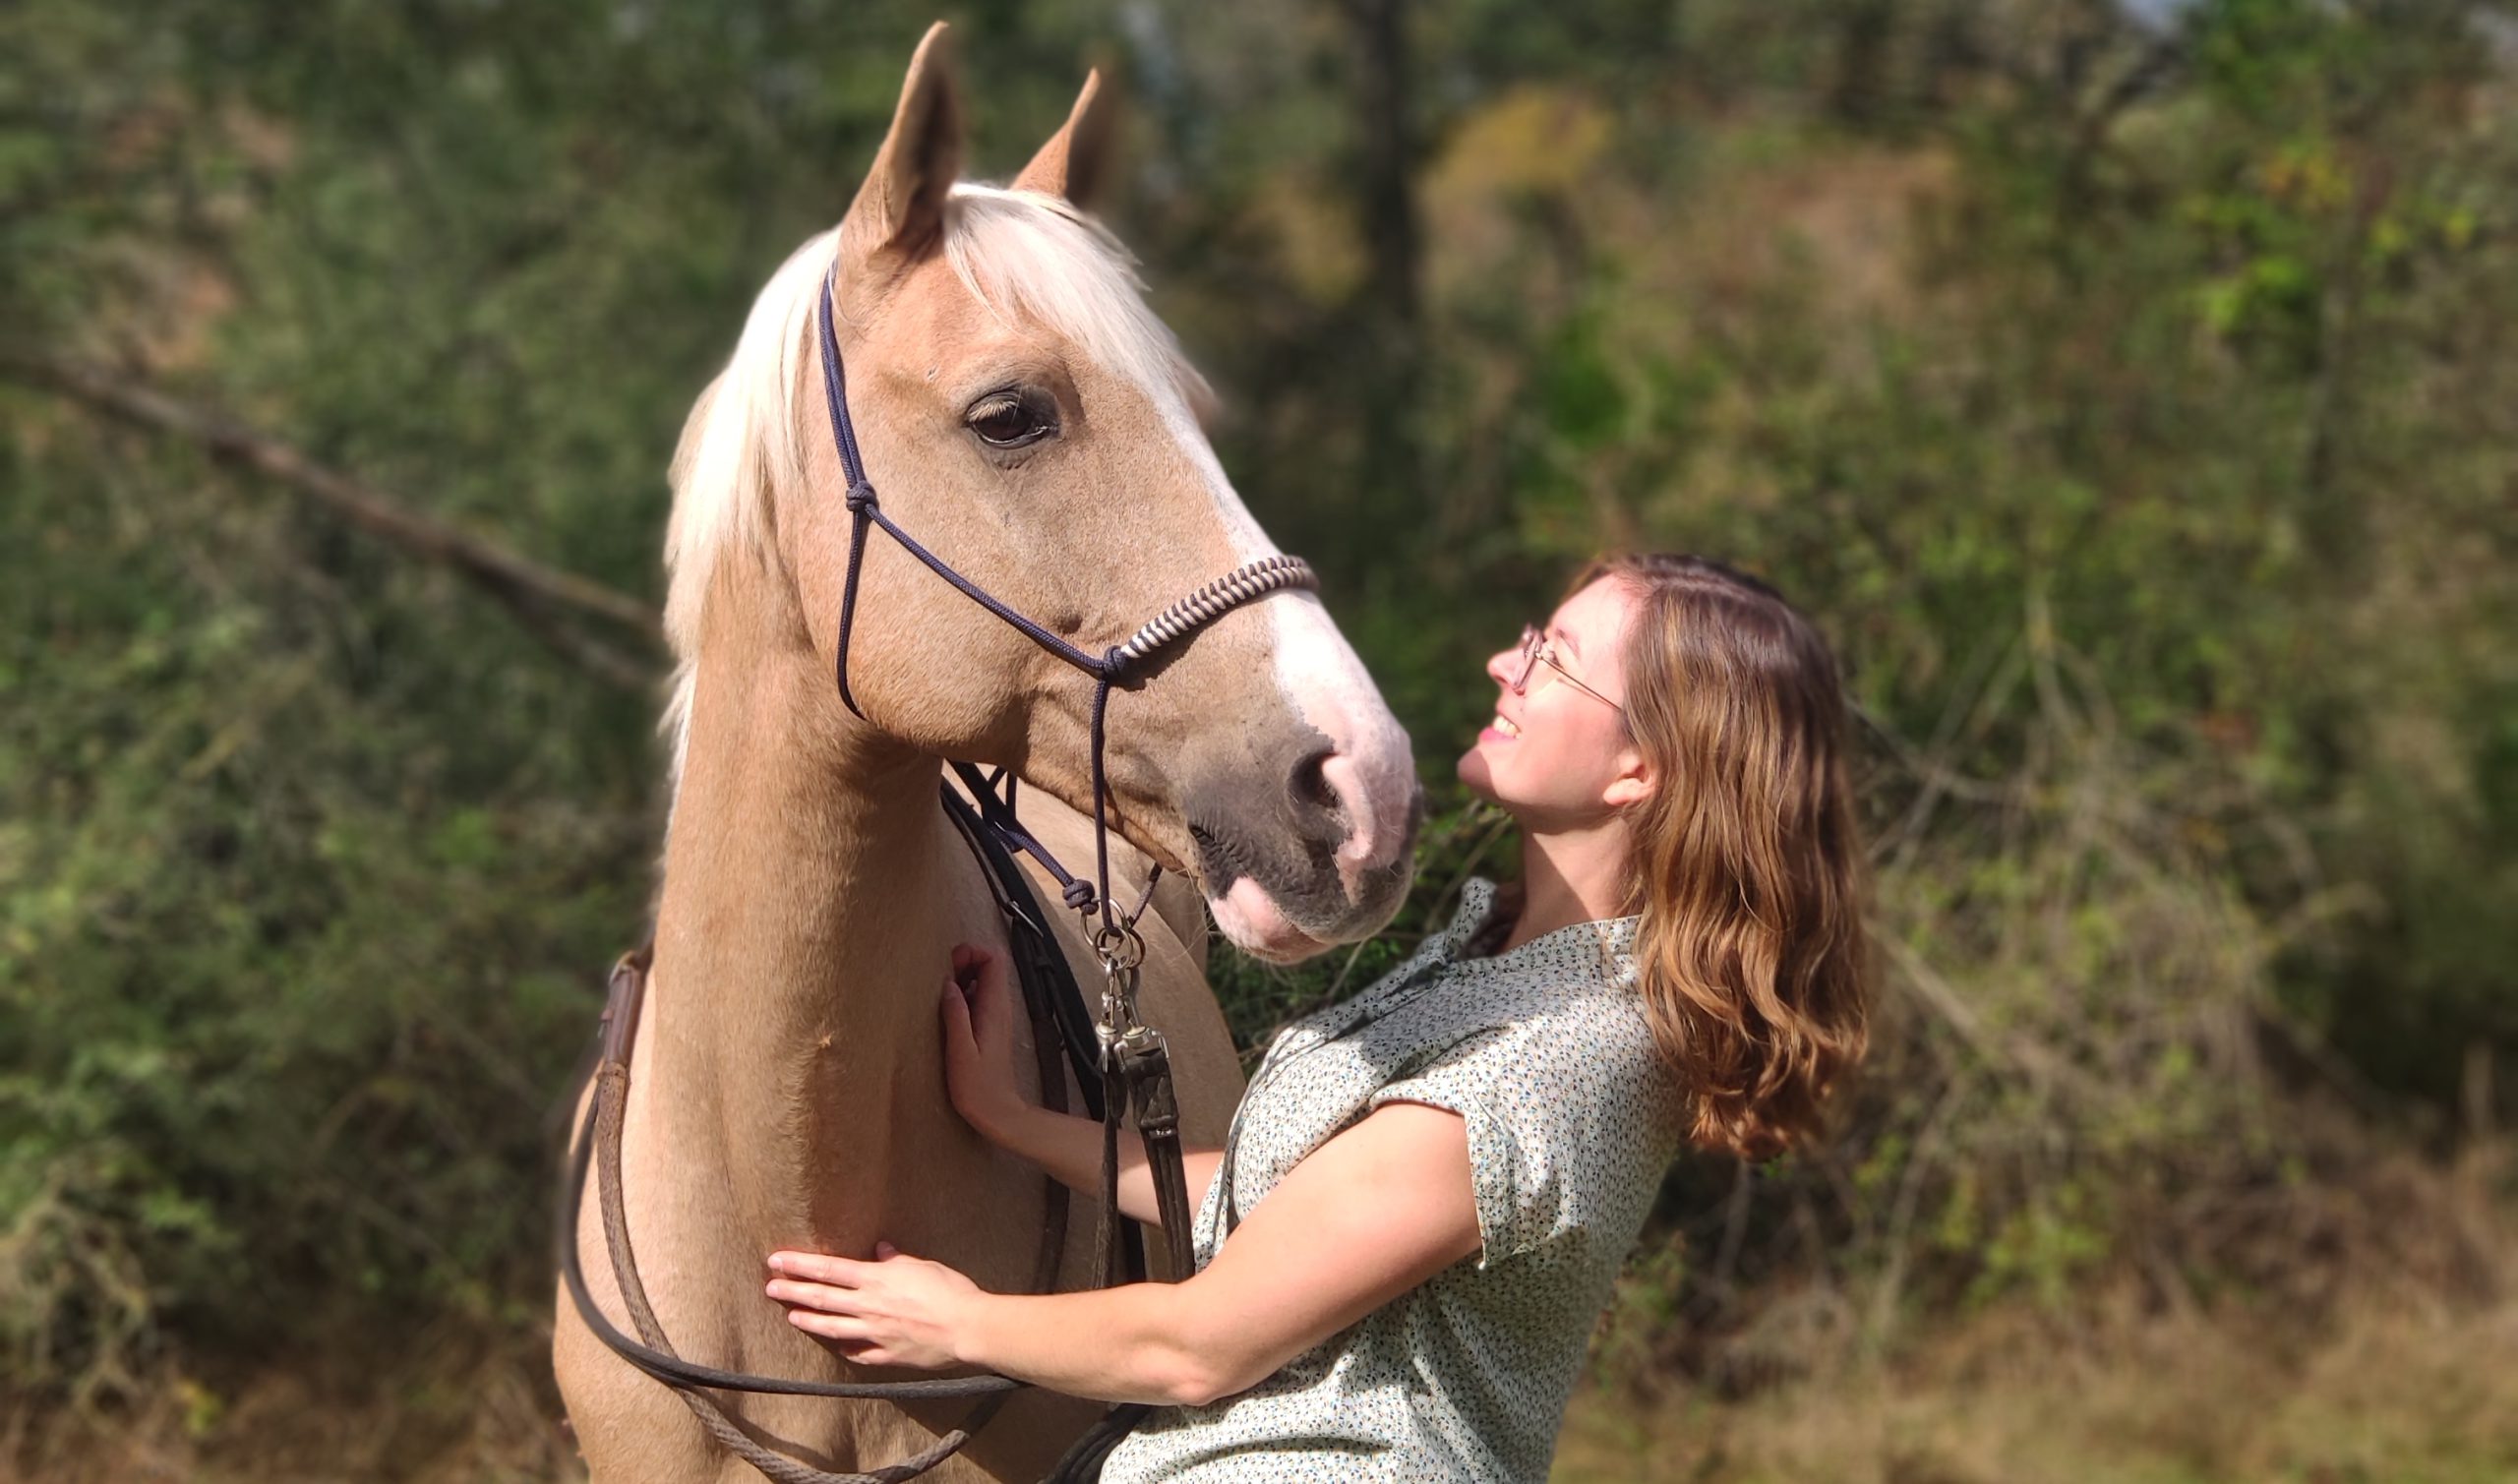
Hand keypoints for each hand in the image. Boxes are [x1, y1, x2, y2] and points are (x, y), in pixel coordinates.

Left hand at [765, 1243, 977, 1369]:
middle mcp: (869, 1306)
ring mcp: (874, 1333)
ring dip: (809, 1320)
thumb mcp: (923, 1266)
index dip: (800, 1264)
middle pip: (822, 1298)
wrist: (966, 1328)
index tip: (778, 1260)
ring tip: (791, 1316)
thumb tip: (880, 1249)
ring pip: (832, 1327)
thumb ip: (896, 1260)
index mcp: (876, 1279)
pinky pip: (859, 1353)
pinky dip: (846, 1348)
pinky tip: (837, 1346)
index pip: (829, 1269)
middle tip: (770, 1287)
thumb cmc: (950, 1291)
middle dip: (793, 1291)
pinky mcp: (886, 1355)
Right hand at [940, 944, 1026, 1140]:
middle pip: (989, 965)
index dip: (972, 952)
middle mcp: (999, 1007)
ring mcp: (996, 1016)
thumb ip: (956, 1015)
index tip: (950, 966)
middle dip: (964, 961)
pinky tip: (947, 1012)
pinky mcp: (989, 1027)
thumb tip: (948, 984)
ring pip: (982, 980)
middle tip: (941, 979)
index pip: (995, 959)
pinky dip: (962, 995)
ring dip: (961, 978)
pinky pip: (977, 998)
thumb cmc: (978, 1087)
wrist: (997, 1111)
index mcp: (994, 1008)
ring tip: (940, 995)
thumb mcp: (960, 1051)